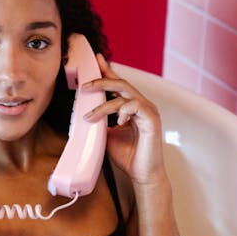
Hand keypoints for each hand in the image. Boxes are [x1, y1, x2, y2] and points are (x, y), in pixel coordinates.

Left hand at [83, 54, 164, 186]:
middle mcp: (142, 105)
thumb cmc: (129, 156)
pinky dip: (122, 111)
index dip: (107, 71)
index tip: (95, 60)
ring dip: (103, 104)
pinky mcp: (152, 120)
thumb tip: (84, 113)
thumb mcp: (108, 134)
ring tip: (89, 116)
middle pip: (121, 83)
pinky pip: (135, 106)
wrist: (143, 175)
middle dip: (101, 81)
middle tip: (84, 86)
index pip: (119, 84)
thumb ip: (101, 121)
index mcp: (133, 106)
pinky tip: (117, 122)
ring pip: (124, 95)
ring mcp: (148, 111)